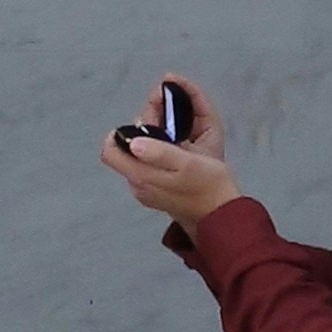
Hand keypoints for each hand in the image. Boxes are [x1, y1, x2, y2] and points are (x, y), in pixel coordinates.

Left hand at [103, 75, 238, 224]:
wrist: (220, 214)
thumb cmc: (208, 187)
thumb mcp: (188, 164)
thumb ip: (160, 153)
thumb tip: (134, 143)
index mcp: (141, 176)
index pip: (110, 151)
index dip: (122, 130)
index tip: (143, 119)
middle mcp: (138, 184)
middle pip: (126, 149)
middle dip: (144, 129)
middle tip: (168, 117)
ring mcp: (146, 189)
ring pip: (138, 156)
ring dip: (153, 139)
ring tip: (176, 130)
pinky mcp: (157, 191)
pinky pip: (149, 165)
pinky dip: (159, 152)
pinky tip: (177, 148)